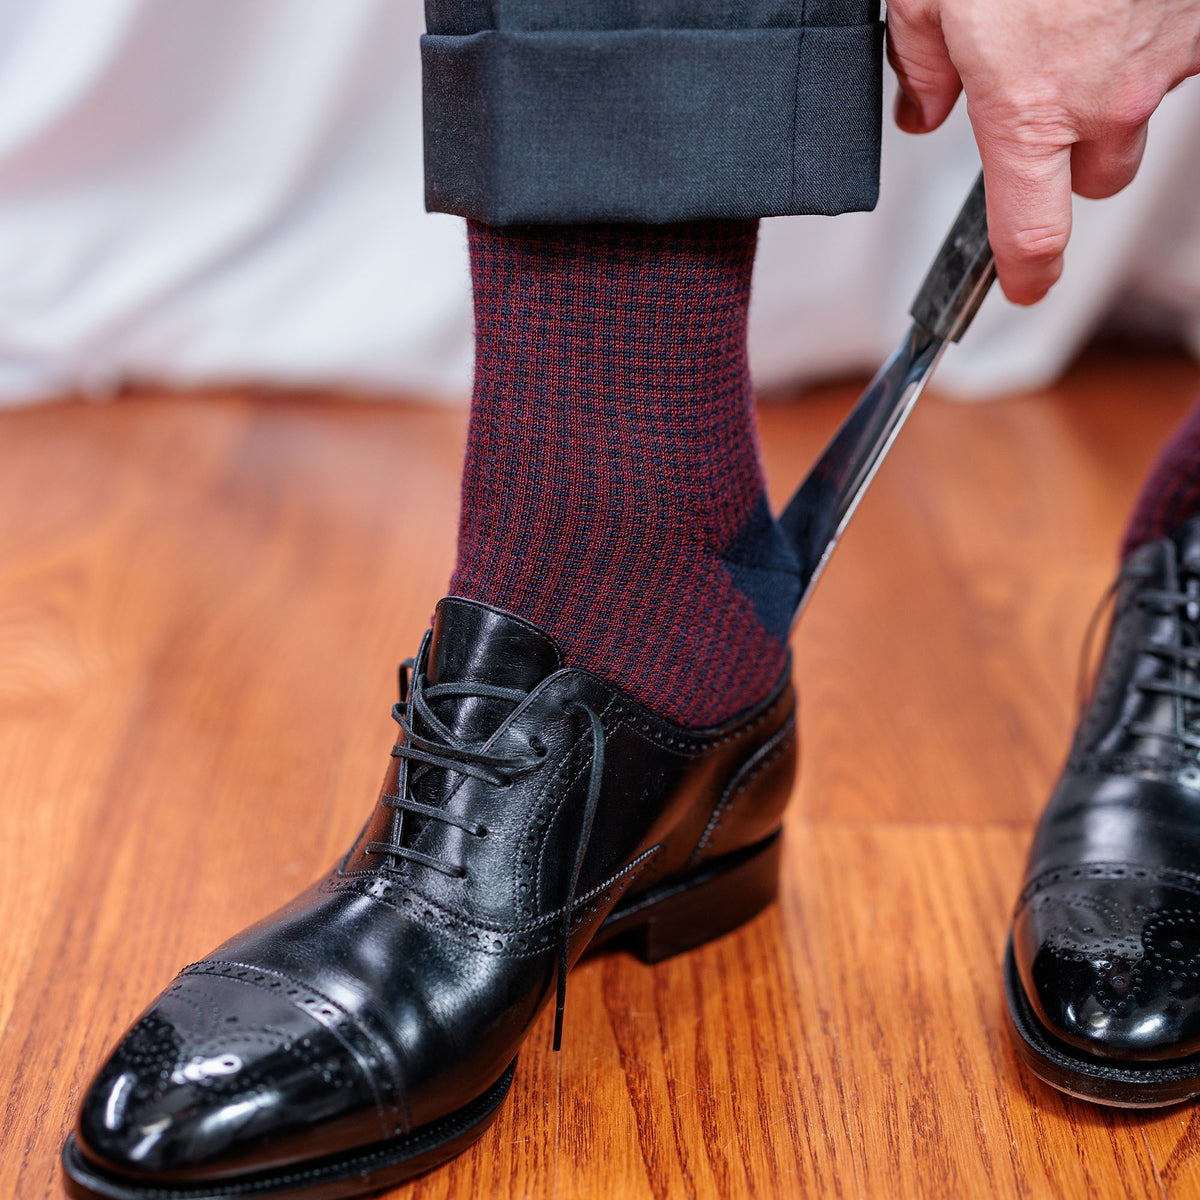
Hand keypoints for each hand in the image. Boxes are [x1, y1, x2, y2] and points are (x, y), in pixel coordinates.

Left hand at [887, 0, 1199, 303]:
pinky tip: (1117, 0)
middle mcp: (1109, 99)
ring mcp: (1169, 56)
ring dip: (1114, 89)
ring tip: (1079, 24)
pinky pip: (1178, 51)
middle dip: (1070, 154)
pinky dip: (1149, 34)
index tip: (1024, 284)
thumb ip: (920, 64)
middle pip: (1097, 175)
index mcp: (1030, 109)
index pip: (1033, 233)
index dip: (1027, 272)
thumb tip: (922, 110)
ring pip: (1141, 112)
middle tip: (1042, 99)